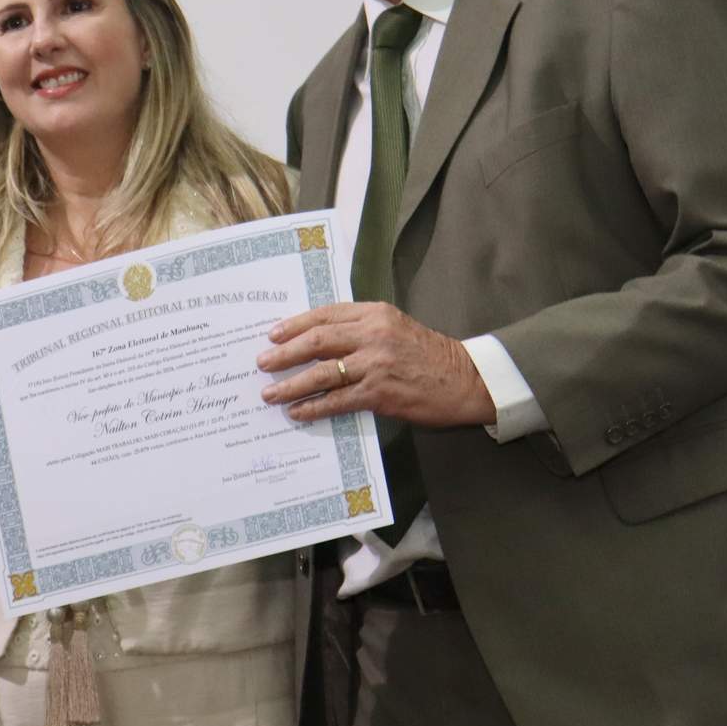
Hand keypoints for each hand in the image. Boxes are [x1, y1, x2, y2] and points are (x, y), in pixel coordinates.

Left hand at [256, 302, 494, 426]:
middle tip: (262, 363)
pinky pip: (337, 400)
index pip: (325, 315)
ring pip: (322, 372)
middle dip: (285, 353)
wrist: (464, 380)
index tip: (272, 335)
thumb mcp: (394, 328)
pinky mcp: (380, 393)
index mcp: (375, 313)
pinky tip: (298, 412)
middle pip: (317, 340)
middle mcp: (373, 334)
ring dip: (292, 384)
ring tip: (271, 393)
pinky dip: (314, 407)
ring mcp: (376, 364)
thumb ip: (361, 329)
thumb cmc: (428, 355)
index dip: (295, 325)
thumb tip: (316, 342)